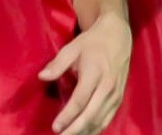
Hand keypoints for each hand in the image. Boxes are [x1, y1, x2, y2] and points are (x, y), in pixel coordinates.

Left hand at [38, 12, 131, 134]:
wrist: (118, 35)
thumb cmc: (92, 42)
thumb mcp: (73, 48)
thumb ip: (58, 64)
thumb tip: (42, 76)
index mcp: (94, 73)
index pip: (80, 101)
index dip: (67, 116)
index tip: (55, 128)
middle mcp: (107, 86)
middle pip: (91, 114)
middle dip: (75, 130)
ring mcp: (115, 93)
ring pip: (101, 119)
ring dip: (86, 132)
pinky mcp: (119, 97)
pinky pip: (108, 118)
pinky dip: (97, 128)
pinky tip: (86, 133)